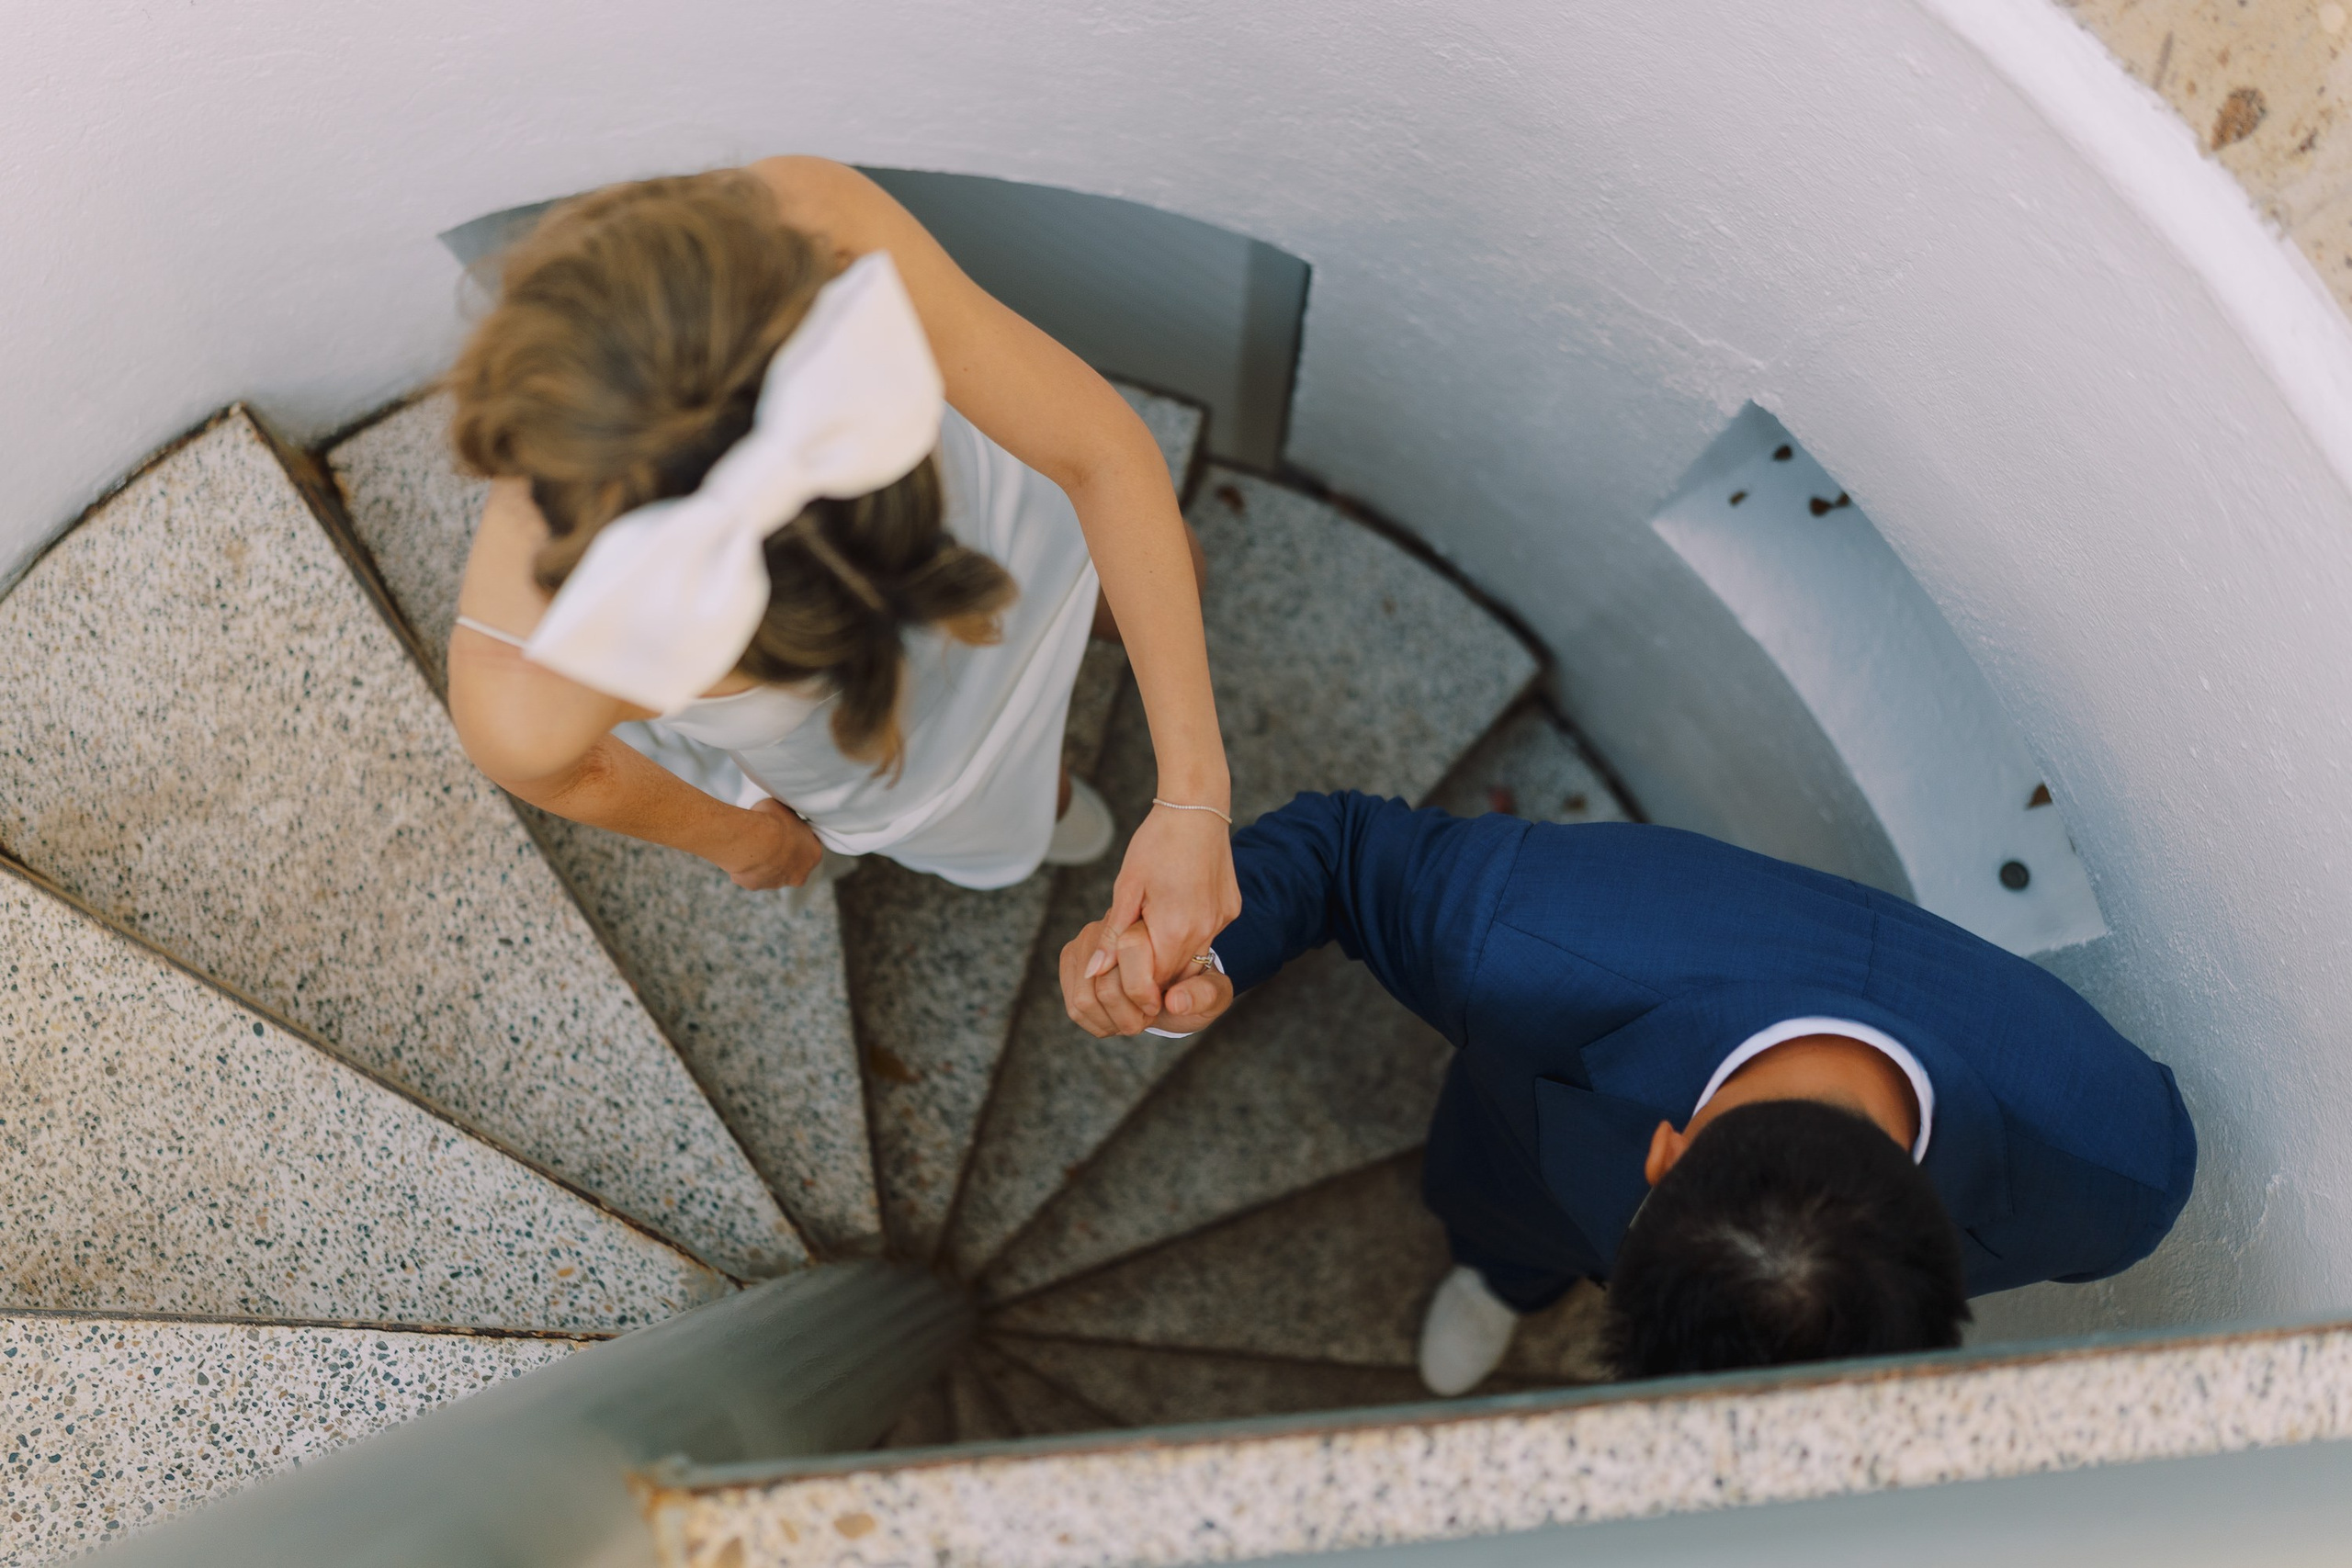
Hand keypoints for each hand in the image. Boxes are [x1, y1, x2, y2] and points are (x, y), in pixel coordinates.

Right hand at [714, 798, 823, 889]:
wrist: (751, 841)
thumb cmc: (771, 822)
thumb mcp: (785, 809)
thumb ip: (787, 817)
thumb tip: (780, 814)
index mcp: (814, 853)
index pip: (808, 845)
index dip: (795, 836)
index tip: (784, 829)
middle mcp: (800, 874)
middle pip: (792, 863)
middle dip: (782, 853)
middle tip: (768, 838)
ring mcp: (778, 883)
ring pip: (772, 871)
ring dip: (764, 860)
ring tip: (753, 843)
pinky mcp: (756, 886)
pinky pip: (752, 874)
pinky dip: (747, 866)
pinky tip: (742, 853)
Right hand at [1061, 918, 1236, 1037]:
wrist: (1167, 986)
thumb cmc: (1192, 989)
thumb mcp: (1214, 994)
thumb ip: (1205, 995)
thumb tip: (1175, 1002)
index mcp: (1155, 923)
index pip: (1132, 949)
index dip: (1143, 992)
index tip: (1157, 1005)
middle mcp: (1116, 922)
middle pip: (1107, 985)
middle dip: (1128, 1014)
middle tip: (1146, 1015)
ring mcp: (1089, 938)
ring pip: (1086, 998)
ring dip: (1111, 1020)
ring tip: (1131, 1016)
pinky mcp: (1072, 957)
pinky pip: (1075, 1005)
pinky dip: (1097, 1022)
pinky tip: (1115, 1016)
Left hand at [1081, 804, 1242, 1022]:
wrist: (1196, 807)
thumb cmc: (1157, 842)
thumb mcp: (1126, 887)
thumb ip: (1113, 935)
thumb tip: (1095, 972)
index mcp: (1176, 928)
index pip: (1155, 979)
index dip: (1136, 985)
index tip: (1121, 981)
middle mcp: (1205, 929)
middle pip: (1177, 973)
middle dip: (1154, 973)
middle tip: (1131, 960)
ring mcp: (1222, 919)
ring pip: (1194, 956)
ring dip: (1172, 954)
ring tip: (1151, 932)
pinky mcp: (1231, 909)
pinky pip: (1208, 935)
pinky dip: (1189, 934)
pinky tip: (1175, 913)